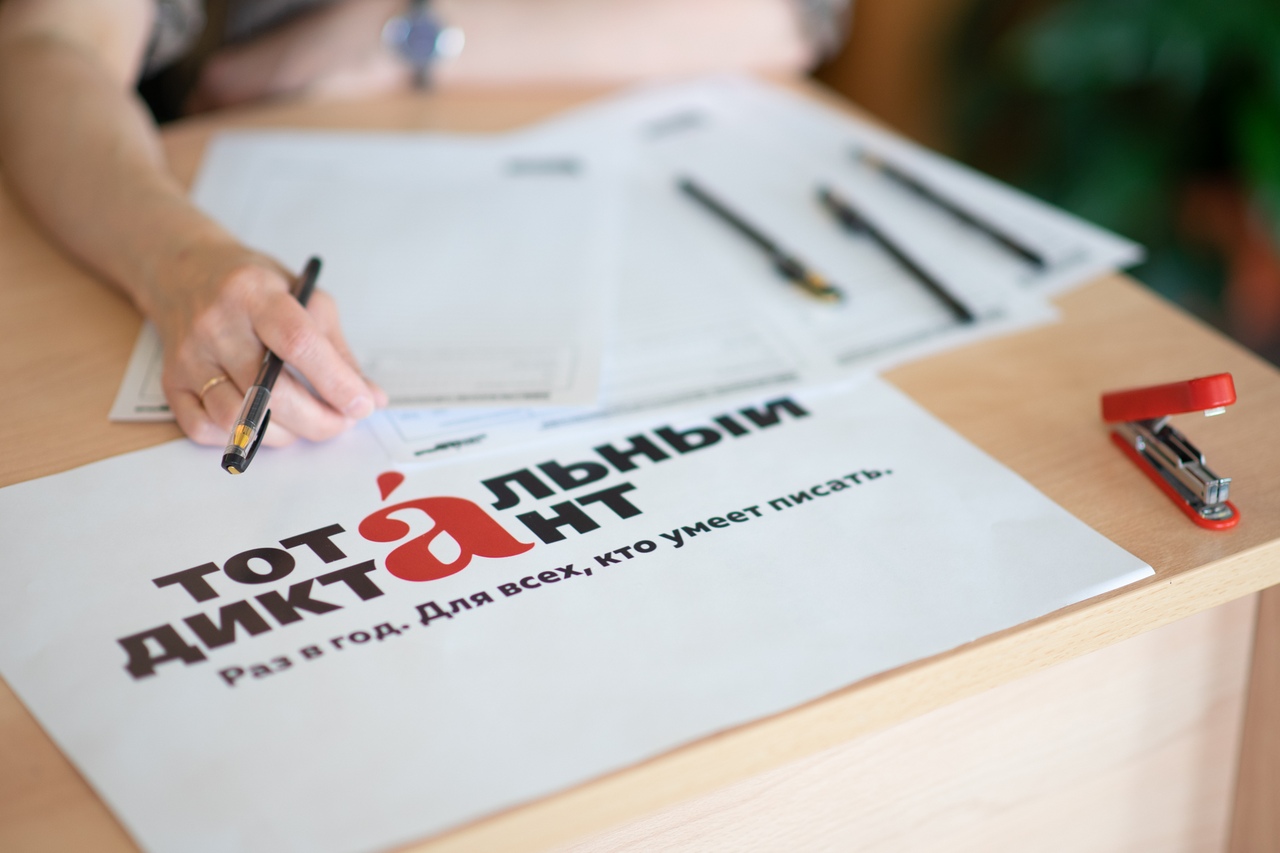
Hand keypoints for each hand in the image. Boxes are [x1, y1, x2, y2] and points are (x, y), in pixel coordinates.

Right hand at [148, 239, 386, 446]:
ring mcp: (189, 356)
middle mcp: (216, 324)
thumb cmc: (254, 287)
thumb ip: (337, 350)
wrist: (184, 272)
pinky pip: (205, 429)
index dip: (335, 381)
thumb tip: (371, 399)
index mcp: (255, 293)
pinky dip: (240, 437)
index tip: (361, 405)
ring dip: (283, 434)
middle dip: (318, 420)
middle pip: (271, 391)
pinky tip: (262, 422)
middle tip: (341, 423)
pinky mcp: (171, 382)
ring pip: (238, 418)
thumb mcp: (305, 298)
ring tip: (303, 423)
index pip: (298, 342)